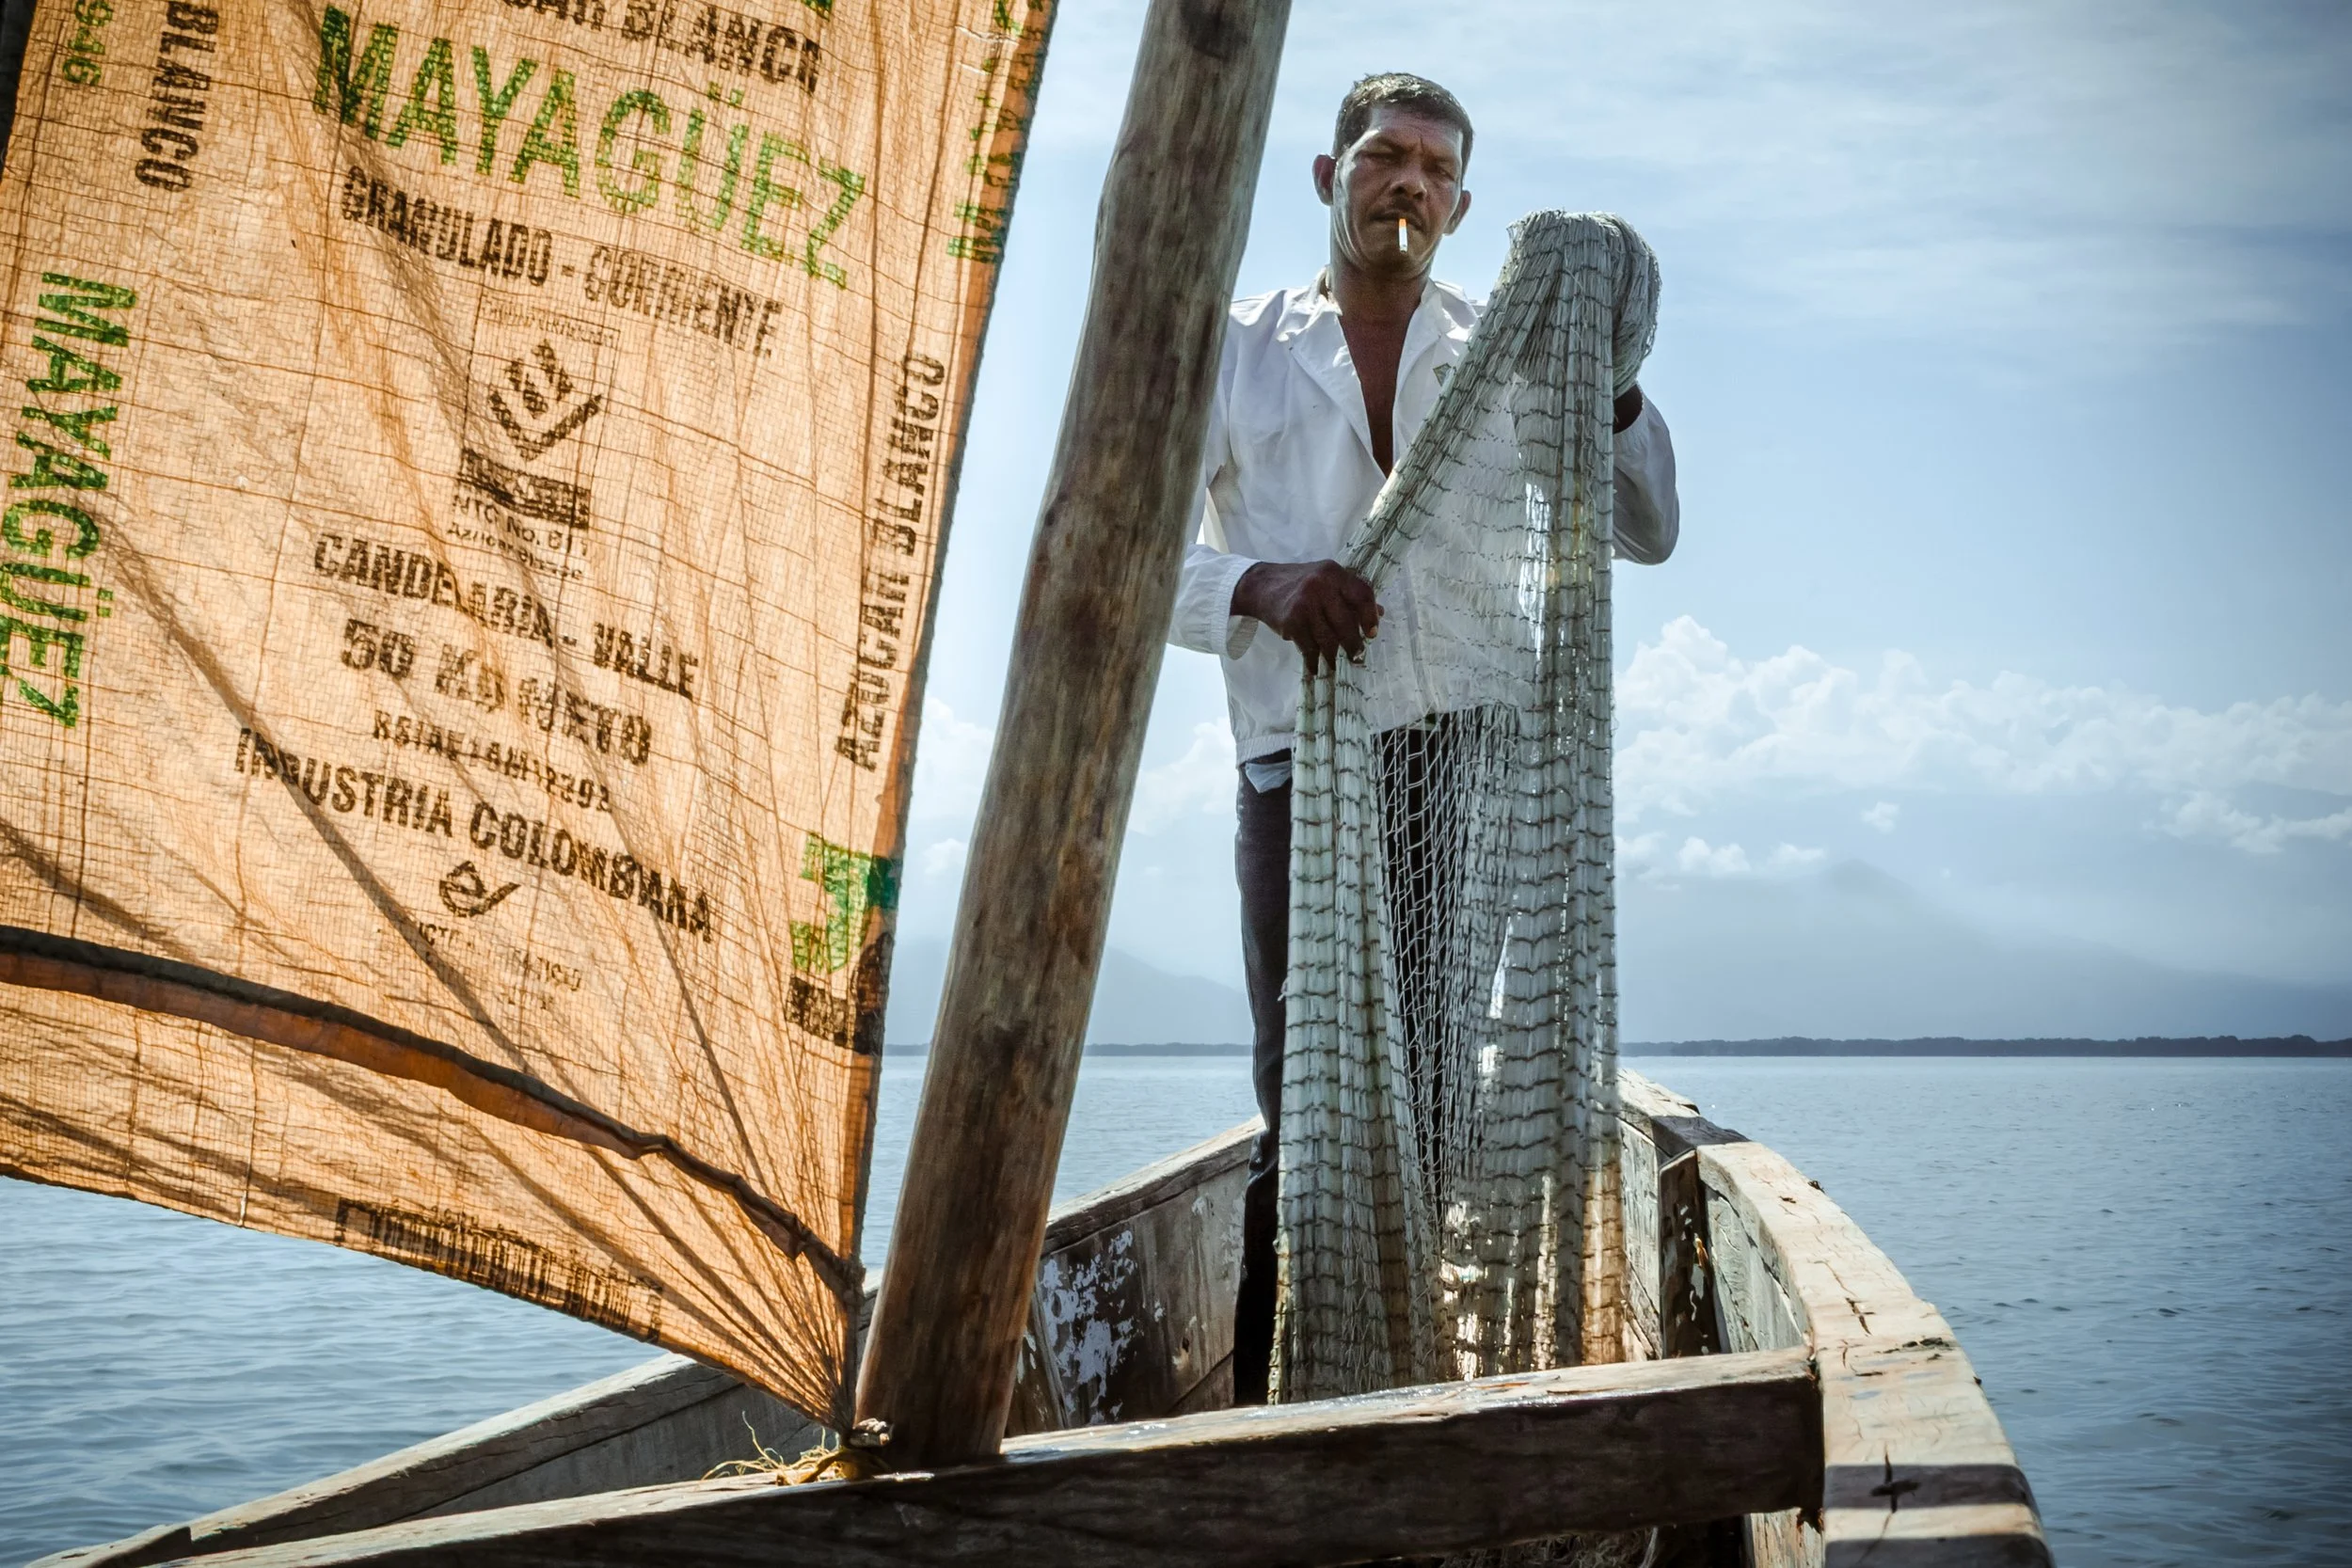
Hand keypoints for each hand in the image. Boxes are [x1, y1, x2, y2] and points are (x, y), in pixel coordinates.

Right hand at [1233, 560, 1382, 671]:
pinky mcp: (1291, 621)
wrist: (1261, 585)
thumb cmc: (1299, 583)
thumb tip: (1379, 613)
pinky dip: (1313, 660)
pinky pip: (1309, 647)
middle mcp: (1320, 586)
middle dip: (1353, 644)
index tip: (1371, 634)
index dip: (1370, 617)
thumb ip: (1351, 594)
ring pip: (1328, 639)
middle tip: (1357, 657)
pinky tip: (1316, 666)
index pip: (1362, 595)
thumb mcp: (1326, 579)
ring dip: (1332, 656)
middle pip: (1346, 622)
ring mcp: (1304, 604)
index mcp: (1333, 573)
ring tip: (1335, 664)